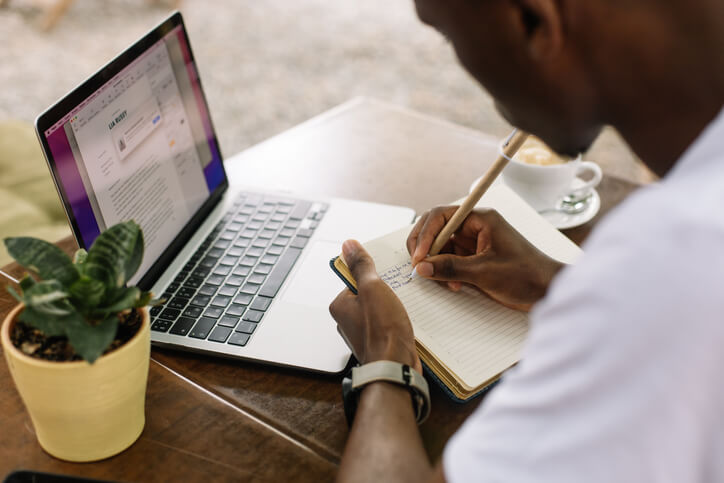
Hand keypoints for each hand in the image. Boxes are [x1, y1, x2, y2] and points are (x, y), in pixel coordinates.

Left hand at [329, 240, 421, 373]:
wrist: (395, 368)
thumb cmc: (382, 331)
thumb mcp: (372, 288)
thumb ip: (361, 266)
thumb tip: (348, 245)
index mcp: (340, 306)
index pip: (356, 280)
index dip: (374, 277)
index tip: (386, 281)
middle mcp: (347, 321)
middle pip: (369, 296)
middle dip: (386, 294)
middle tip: (397, 296)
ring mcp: (362, 335)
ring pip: (381, 312)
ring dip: (394, 309)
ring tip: (403, 312)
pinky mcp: (377, 345)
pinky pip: (388, 326)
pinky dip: (398, 324)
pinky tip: (406, 325)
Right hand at [407, 207, 563, 310]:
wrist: (548, 291)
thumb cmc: (525, 275)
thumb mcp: (485, 272)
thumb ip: (451, 267)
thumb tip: (421, 267)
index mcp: (480, 219)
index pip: (441, 216)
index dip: (426, 234)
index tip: (419, 256)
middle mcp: (475, 227)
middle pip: (436, 229)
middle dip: (426, 248)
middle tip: (419, 266)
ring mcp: (474, 243)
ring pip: (441, 247)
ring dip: (436, 264)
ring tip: (444, 281)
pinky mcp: (474, 258)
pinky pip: (450, 260)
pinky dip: (446, 272)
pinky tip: (454, 285)